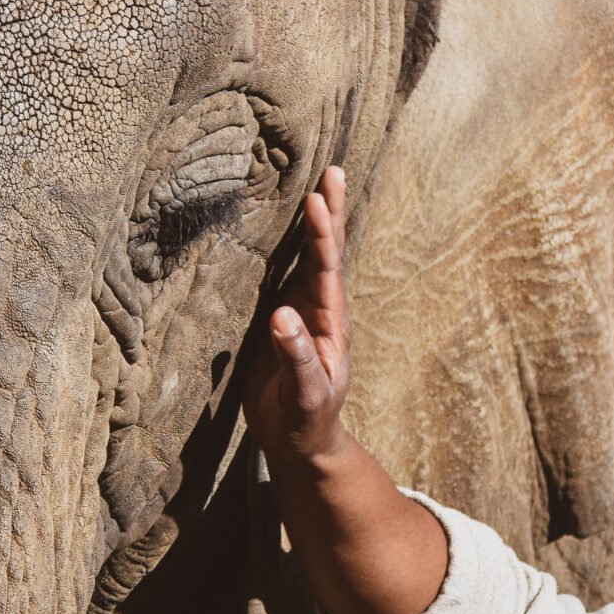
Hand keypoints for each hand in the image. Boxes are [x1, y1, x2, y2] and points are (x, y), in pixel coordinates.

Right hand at [243, 165, 350, 464]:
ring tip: (318, 187)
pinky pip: (285, 278)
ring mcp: (302, 316)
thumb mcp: (304, 395)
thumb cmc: (307, 421)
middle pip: (326, 256)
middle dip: (329, 215)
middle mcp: (319, 313)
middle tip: (333, 170)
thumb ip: (295, 356)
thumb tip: (281, 314)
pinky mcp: (281, 325)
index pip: (327, 272)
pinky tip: (282, 231)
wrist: (301, 443)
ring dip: (314, 226)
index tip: (316, 200)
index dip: (322, 236)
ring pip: (309, 262)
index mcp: (329, 326)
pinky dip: (288, 251)